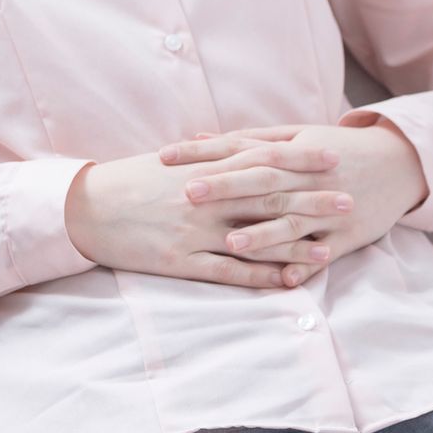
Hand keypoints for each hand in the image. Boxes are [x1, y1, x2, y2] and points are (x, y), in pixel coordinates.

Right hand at [65, 140, 346, 288]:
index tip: (331, 157)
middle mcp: (203, 199)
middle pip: (268, 199)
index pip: (260, 161)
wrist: (83, 208)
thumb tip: (235, 151)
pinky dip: (260, 277)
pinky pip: (228, 271)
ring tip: (330, 248)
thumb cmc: (125, 182)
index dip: (299, 159)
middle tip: (349, 201)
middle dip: (312, 201)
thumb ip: (205, 159)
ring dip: (295, 244)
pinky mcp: (180, 260)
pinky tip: (286, 281)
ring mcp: (193, 231)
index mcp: (202, 170)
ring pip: (255, 238)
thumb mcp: (169, 164)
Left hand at [161, 122, 426, 283]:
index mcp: (293, 152)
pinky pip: (325, 254)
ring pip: (294, 223)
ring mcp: (330, 209)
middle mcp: (309, 179)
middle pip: (263, 183)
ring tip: (230, 243)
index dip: (204, 154)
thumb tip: (197, 137)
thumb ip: (247, 140)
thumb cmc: (338, 149)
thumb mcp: (296, 137)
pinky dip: (306, 267)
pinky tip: (284, 280)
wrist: (403, 164)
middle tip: (187, 194)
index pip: (241, 150)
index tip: (166, 157)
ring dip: (263, 235)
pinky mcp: (349, 236)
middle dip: (226, 188)